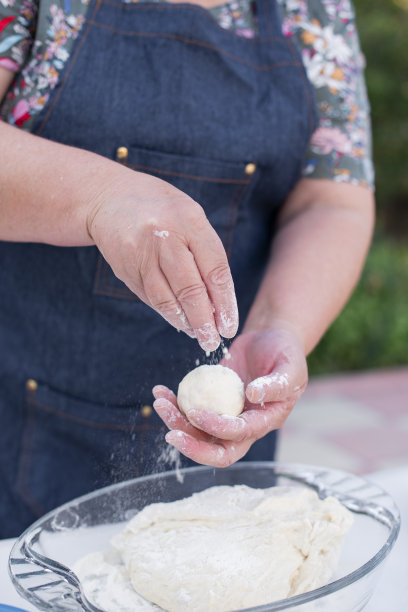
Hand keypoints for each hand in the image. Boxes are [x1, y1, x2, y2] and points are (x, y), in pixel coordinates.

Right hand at [87, 169, 237, 350]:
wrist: (110, 197)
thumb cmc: (163, 210)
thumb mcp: (191, 218)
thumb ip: (206, 254)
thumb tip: (219, 304)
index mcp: (189, 221)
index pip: (215, 270)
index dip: (225, 303)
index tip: (230, 326)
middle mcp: (164, 238)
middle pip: (189, 290)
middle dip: (204, 322)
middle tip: (213, 341)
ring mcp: (141, 254)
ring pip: (166, 299)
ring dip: (185, 323)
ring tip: (199, 335)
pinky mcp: (125, 269)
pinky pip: (150, 298)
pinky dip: (168, 313)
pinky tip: (180, 322)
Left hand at [152, 326, 307, 466]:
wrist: (270, 339)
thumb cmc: (286, 353)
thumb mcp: (290, 367)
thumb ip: (276, 384)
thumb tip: (253, 396)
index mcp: (265, 421)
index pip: (239, 435)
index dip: (216, 428)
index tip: (195, 411)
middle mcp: (244, 426)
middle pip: (216, 450)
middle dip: (192, 446)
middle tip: (170, 433)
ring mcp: (226, 415)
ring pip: (198, 433)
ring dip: (176, 423)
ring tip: (160, 402)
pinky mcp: (212, 402)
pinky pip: (190, 410)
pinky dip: (174, 404)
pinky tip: (161, 391)